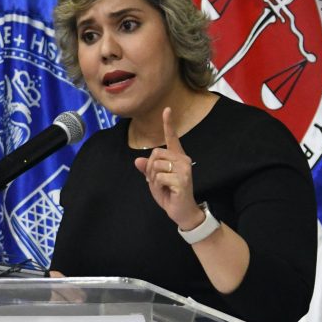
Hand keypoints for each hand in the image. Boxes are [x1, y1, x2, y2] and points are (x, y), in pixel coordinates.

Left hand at [132, 107, 204, 228]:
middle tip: (157, 181)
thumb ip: (147, 169)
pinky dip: (158, 186)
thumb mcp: (154, 180)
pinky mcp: (182, 179)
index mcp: (177, 157)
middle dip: (150, 169)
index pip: (172, 138)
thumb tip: (137, 161)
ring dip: (153, 178)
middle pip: (155, 154)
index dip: (168, 123)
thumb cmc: (169, 194)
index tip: (167, 109)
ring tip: (163, 187)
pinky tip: (168, 191)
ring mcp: (184, 169)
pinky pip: (159, 177)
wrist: (181, 212)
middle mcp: (183, 159)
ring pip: (155, 165)